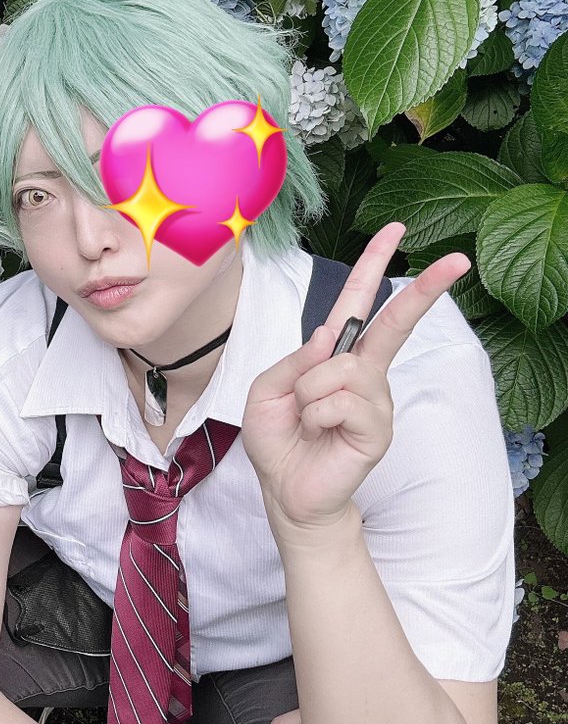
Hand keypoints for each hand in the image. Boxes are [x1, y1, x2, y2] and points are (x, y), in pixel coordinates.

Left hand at [241, 222, 469, 534]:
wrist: (286, 493)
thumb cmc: (278, 441)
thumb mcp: (266, 391)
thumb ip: (292, 359)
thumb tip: (328, 334)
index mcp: (335, 357)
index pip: (357, 304)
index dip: (372, 266)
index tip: (395, 230)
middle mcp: (363, 373)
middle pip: (393, 322)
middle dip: (423, 289)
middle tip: (458, 260)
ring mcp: (375, 400)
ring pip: (339, 368)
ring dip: (306, 392)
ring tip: (304, 418)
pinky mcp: (378, 427)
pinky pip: (338, 400)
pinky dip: (314, 414)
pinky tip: (317, 432)